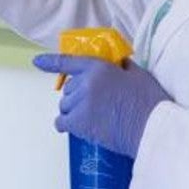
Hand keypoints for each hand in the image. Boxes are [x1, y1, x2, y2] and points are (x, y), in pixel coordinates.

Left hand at [32, 54, 170, 157]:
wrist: (152, 127)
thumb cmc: (149, 101)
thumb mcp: (138, 74)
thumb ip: (122, 67)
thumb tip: (118, 65)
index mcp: (98, 68)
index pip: (69, 62)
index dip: (51, 62)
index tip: (37, 61)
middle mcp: (85, 83)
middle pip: (69, 89)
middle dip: (78, 94)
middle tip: (96, 103)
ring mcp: (81, 104)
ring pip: (65, 106)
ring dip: (74, 110)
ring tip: (93, 117)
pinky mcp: (80, 124)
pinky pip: (62, 122)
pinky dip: (66, 124)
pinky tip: (75, 126)